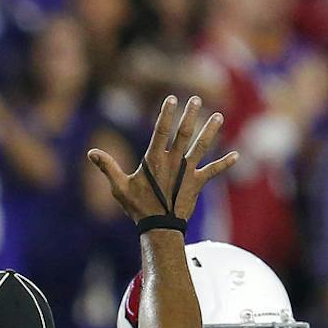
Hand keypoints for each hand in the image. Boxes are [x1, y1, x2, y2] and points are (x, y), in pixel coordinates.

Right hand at [87, 93, 235, 227]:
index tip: (172, 99)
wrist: (158, 227)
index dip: (166, 114)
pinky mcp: (196, 183)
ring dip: (210, 131)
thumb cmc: (137, 207)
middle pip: (183, 134)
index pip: (160, 131)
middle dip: (190, 116)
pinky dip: (224, 164)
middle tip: (196, 100)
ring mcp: (186, 171)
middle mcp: (172, 162)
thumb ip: (108, 167)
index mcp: (153, 160)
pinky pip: (213, 171)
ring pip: (201, 147)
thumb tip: (91, 153)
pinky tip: (237, 155)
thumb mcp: (119, 187)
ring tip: (219, 116)